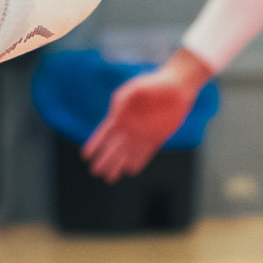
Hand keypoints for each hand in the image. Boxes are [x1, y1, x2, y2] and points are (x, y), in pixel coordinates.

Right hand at [80, 53, 208, 179]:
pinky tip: (131, 170)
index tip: (85, 156)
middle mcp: (130, 127)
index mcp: (121, 115)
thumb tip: (115, 116)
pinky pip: (145, 153)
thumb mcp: (135, 88)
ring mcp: (143, 134)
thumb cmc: (153, 84)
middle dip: (104, 159)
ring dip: (118, 165)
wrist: (177, 88)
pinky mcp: (156, 138)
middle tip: (95, 172)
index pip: (104, 133)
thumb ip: (122, 99)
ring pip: (127, 153)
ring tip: (109, 178)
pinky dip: (138, 162)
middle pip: (113, 147)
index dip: (95, 144)